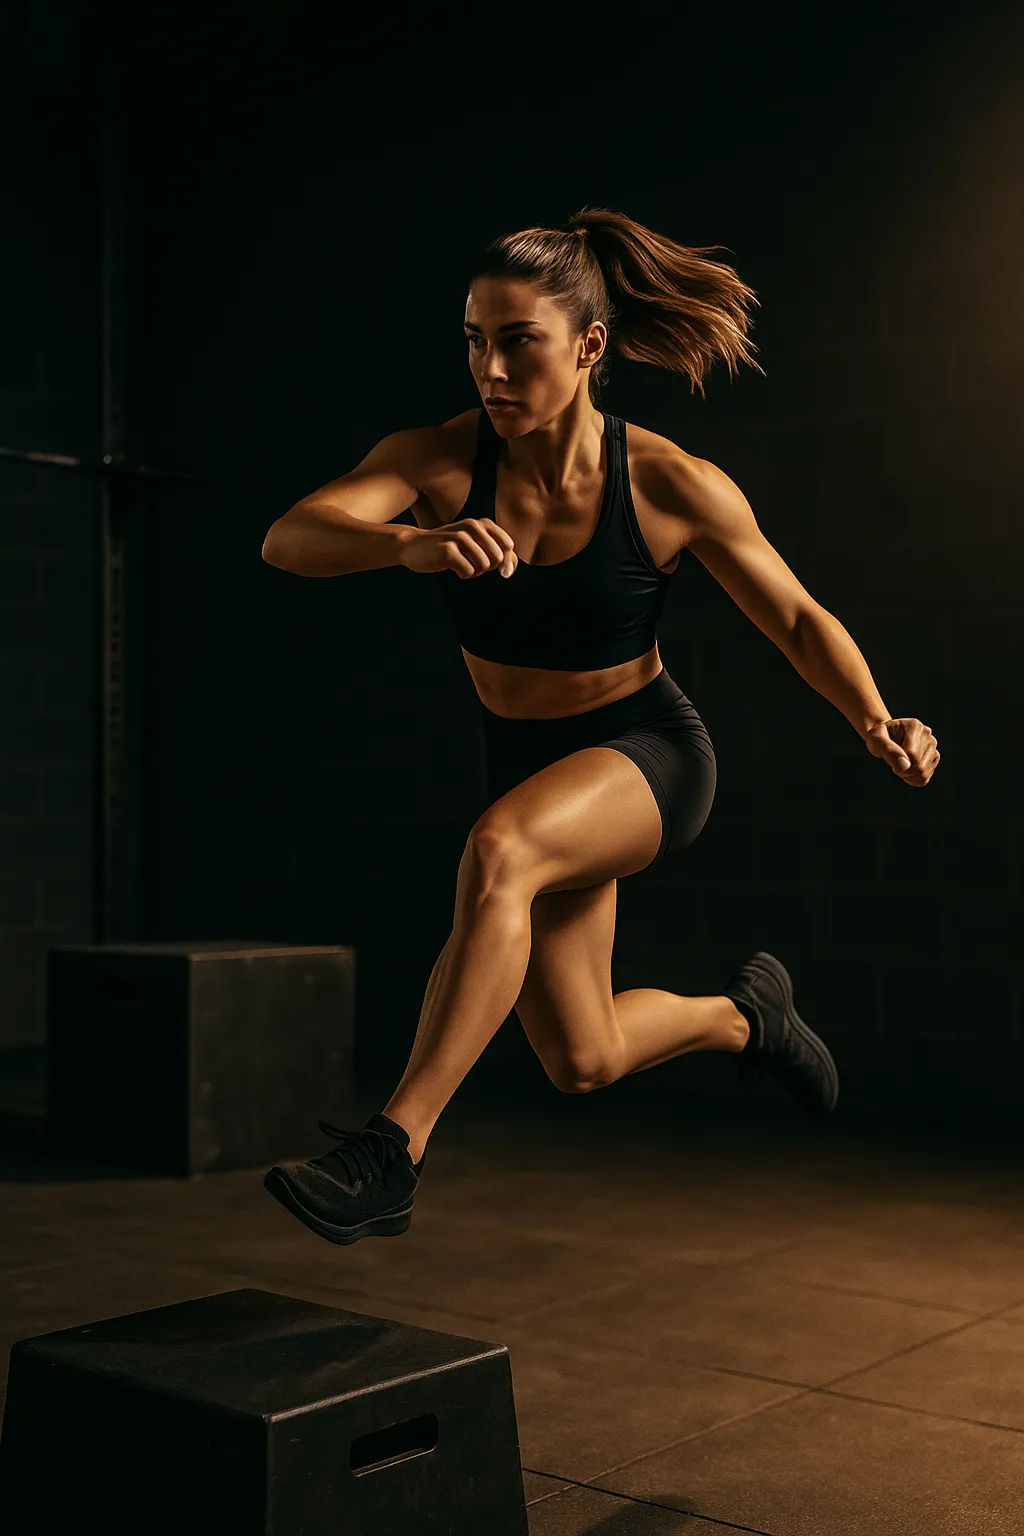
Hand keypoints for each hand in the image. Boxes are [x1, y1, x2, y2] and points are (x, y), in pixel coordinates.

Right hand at [399, 518, 517, 578]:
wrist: (414, 546)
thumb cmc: (450, 548)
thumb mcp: (476, 546)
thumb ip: (499, 555)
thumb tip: (508, 572)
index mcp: (482, 523)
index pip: (508, 545)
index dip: (503, 560)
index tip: (489, 564)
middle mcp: (472, 526)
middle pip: (498, 558)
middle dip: (487, 567)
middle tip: (471, 563)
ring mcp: (459, 537)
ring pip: (484, 566)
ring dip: (474, 571)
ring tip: (461, 564)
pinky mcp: (448, 551)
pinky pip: (468, 572)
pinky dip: (462, 574)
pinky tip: (452, 567)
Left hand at [864, 718, 940, 785]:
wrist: (885, 736)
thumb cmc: (879, 736)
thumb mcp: (875, 738)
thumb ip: (888, 749)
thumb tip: (905, 765)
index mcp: (914, 726)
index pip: (912, 754)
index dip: (899, 762)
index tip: (889, 756)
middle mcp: (927, 734)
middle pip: (919, 766)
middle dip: (903, 770)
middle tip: (893, 762)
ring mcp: (932, 746)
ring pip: (923, 774)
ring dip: (907, 775)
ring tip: (899, 765)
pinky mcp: (934, 758)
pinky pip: (925, 779)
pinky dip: (912, 779)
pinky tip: (905, 770)